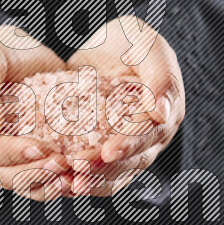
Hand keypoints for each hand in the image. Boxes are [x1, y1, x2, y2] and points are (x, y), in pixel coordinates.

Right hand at [0, 26, 72, 200]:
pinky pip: (39, 181)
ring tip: (72, 178)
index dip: (12, 153)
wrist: (30, 54)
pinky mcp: (29, 159)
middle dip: (34, 172)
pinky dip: (56, 185)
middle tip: (62, 163)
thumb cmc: (7, 49)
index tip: (41, 146)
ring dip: (46, 184)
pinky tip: (77, 180)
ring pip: (21, 183)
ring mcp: (6, 157)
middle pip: (3, 174)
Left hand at [66, 16, 184, 195]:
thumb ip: (161, 77)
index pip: (149, 136)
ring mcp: (127, 147)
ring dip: (91, 180)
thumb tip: (162, 112)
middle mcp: (150, 138)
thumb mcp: (148, 46)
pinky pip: (94, 171)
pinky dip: (77, 176)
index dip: (129, 145)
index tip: (108, 151)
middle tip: (79, 169)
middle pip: (130, 162)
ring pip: (113, 174)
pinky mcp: (102, 149)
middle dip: (105, 169)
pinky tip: (57, 179)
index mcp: (166, 115)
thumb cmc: (133, 41)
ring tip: (68, 183)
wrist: (109, 46)